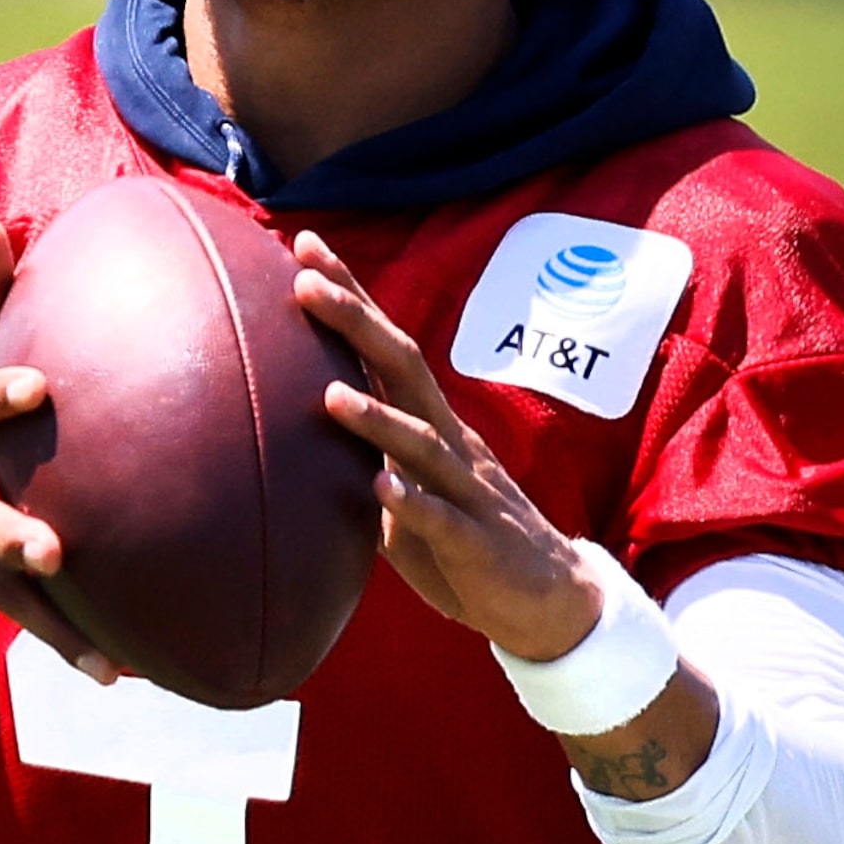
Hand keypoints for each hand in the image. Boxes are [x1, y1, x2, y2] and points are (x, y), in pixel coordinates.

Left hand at [290, 229, 603, 661]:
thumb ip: (365, 458)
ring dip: (376, 418)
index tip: (304, 245)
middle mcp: (449, 441)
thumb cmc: (464, 542)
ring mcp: (465, 489)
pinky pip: (441, 518)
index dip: (350, 296)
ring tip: (330, 394)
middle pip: (403, 369)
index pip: (385, 347)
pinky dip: (410, 500)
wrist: (545, 598)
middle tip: (307, 282)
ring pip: (420, 442)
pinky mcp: (476, 541)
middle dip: (356, 324)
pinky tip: (380, 486)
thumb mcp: (406, 493)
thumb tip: (298, 434)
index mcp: (429, 424)